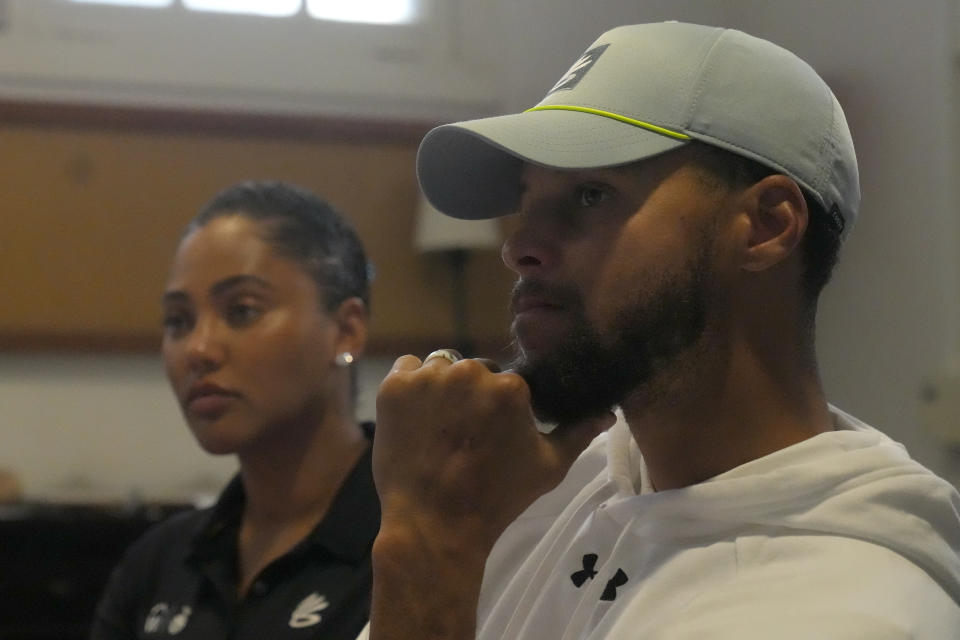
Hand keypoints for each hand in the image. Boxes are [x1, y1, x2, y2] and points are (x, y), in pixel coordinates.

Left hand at [369, 349, 613, 638]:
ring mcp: (428, 377)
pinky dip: (410, 386)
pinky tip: (415, 416)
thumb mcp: (548, 467)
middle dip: (473, 394)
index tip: (494, 433)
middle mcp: (470, 371)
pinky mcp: (394, 386)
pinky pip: (406, 368)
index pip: (510, 381)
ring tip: (439, 425)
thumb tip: (608, 413)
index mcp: (511, 386)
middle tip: (465, 433)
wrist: (435, 524)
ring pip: (440, 366)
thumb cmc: (497, 498)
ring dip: (442, 386)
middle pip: (475, 370)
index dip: (503, 407)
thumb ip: (578, 433)